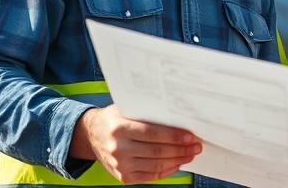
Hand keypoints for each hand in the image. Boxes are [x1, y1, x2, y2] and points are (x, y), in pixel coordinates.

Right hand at [69, 104, 201, 183]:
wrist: (91, 134)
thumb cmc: (114, 119)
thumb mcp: (127, 110)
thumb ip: (148, 114)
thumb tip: (179, 117)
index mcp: (119, 128)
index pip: (153, 134)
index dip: (174, 136)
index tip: (190, 136)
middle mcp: (118, 148)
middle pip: (157, 151)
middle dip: (181, 149)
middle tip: (196, 146)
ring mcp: (120, 164)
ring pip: (156, 165)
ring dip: (177, 160)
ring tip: (190, 154)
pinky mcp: (123, 176)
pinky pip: (150, 176)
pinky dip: (166, 171)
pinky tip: (177, 164)